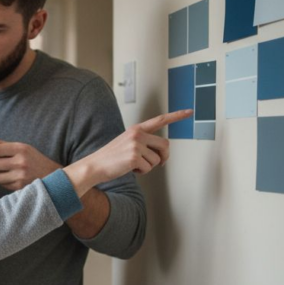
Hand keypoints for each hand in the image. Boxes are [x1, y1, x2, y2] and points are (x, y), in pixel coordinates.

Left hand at [0, 136, 60, 190]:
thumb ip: (4, 144)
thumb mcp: (23, 148)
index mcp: (21, 148)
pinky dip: (3, 182)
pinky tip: (11, 178)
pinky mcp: (19, 187)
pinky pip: (2, 185)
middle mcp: (21, 162)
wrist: (53, 175)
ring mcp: (20, 176)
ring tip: (3, 172)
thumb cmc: (34, 160)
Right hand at [64, 109, 192, 196]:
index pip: (160, 120)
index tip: (190, 111)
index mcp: (136, 129)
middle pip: (165, 145)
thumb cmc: (111, 158)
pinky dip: (141, 173)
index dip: (176, 116)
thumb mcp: (127, 144)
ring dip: (148, 167)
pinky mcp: (134, 156)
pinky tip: (129, 169)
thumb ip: (144, 143)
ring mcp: (136, 145)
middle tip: (158, 163)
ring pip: (157, 160)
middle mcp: (137, 134)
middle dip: (163, 157)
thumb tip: (162, 156)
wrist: (94, 166)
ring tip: (132, 165)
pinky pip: (148, 168)